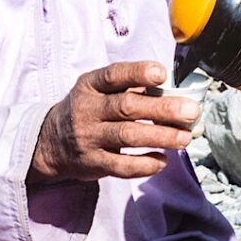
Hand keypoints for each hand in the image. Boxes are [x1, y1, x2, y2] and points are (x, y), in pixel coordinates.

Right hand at [28, 61, 199, 182]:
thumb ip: (130, 90)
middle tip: (191, 112)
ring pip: (127, 136)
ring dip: (161, 137)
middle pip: (127, 107)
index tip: (162, 74)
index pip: (113, 75)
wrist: (49, 143)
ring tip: (185, 138)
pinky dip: (145, 164)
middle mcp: (87, 109)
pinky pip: (122, 166)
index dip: (138, 74)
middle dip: (163, 109)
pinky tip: (163, 161)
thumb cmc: (87, 111)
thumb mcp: (98, 92)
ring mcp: (88, 137)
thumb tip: (173, 93)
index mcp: (90, 85)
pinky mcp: (92, 163)